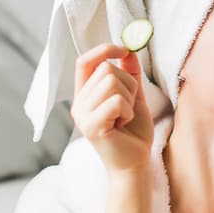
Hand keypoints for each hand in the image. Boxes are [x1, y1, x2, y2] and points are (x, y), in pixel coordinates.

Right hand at [70, 44, 153, 175]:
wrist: (135, 162)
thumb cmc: (133, 132)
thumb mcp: (134, 97)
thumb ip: (130, 74)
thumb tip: (129, 50)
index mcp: (85, 94)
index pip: (85, 61)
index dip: (104, 50)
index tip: (124, 50)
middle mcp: (78, 103)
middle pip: (106, 69)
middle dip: (128, 84)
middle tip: (128, 107)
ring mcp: (82, 115)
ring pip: (112, 82)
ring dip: (129, 99)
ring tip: (124, 117)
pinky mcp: (91, 126)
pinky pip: (116, 101)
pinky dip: (128, 111)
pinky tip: (123, 125)